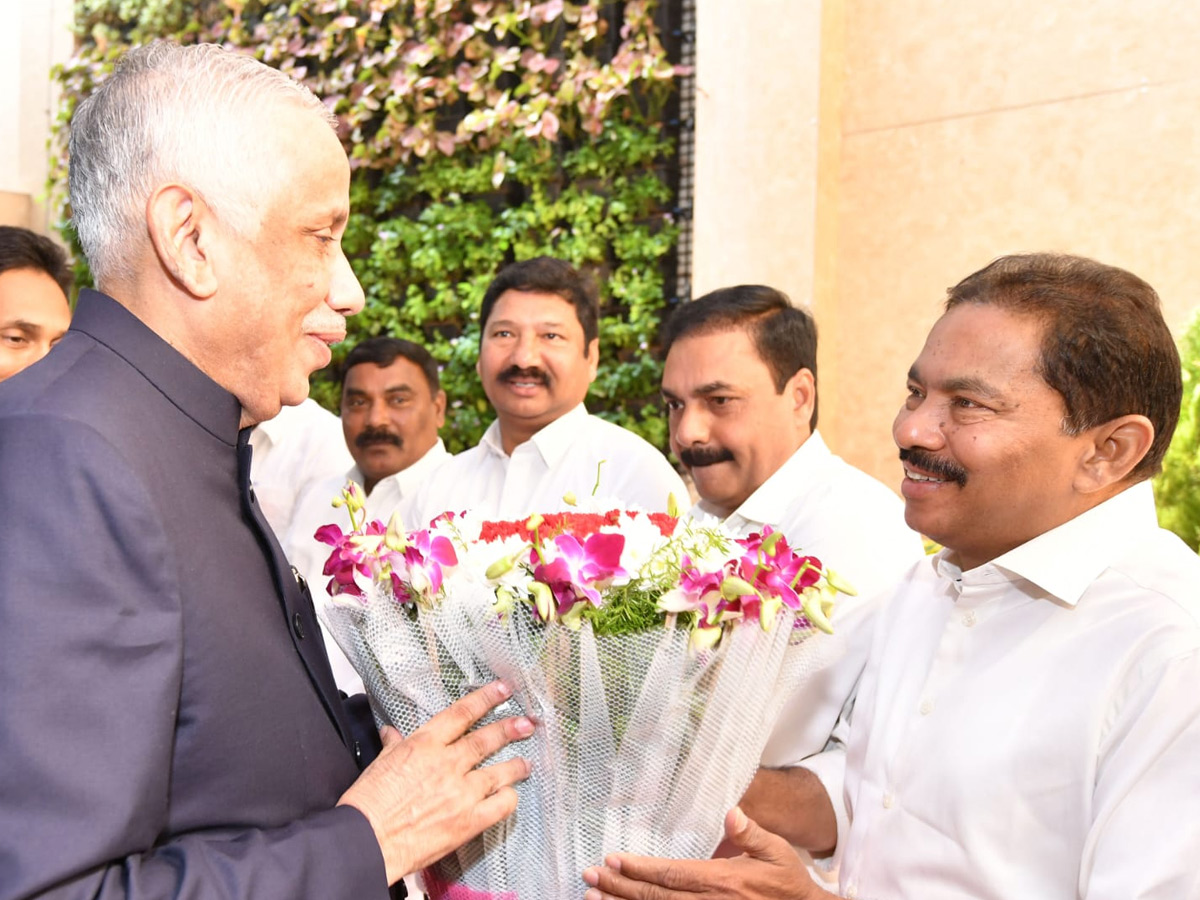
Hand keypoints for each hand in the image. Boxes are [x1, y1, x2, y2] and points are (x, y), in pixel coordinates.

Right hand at [338, 680, 533, 884]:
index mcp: (425, 744)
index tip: (502, 689)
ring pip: (500, 772)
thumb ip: (393, 746)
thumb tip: (392, 734)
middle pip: (488, 739)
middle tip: (527, 723)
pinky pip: (500, 806)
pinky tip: (511, 796)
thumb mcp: (379, 763)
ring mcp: (461, 792)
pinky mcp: (468, 821)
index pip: (462, 713)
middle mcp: (448, 763)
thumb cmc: (368, 804)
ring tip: (526, 762)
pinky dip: (509, 799)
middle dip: (511, 729)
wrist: (366, 840)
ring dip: (516, 766)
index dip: (486, 698)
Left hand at [582, 807, 831, 899]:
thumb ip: (752, 833)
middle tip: (589, 876)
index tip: (612, 860)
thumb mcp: (777, 852)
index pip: (672, 875)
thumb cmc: (789, 883)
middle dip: (619, 888)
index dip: (639, 869)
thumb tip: (732, 811)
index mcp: (723, 882)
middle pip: (656, 898)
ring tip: (593, 896)